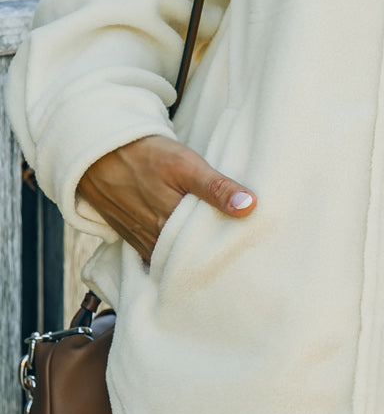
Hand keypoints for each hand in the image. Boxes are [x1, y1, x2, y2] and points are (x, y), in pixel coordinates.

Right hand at [78, 134, 255, 264]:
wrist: (102, 151)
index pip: (206, 251)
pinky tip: (189, 254)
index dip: (228, 252)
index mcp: (170, 225)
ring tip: (219, 261)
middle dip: (212, 261)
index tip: (250, 254)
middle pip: (190, 259)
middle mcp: (154, 240)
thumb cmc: (147, 155)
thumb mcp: (186, 165)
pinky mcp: (133, 238)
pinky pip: (156, 255)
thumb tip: (250, 207)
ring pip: (172, 259)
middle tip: (240, 262)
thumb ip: (217, 187)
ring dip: (192, 260)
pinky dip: (173, 257)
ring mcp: (141, 241)